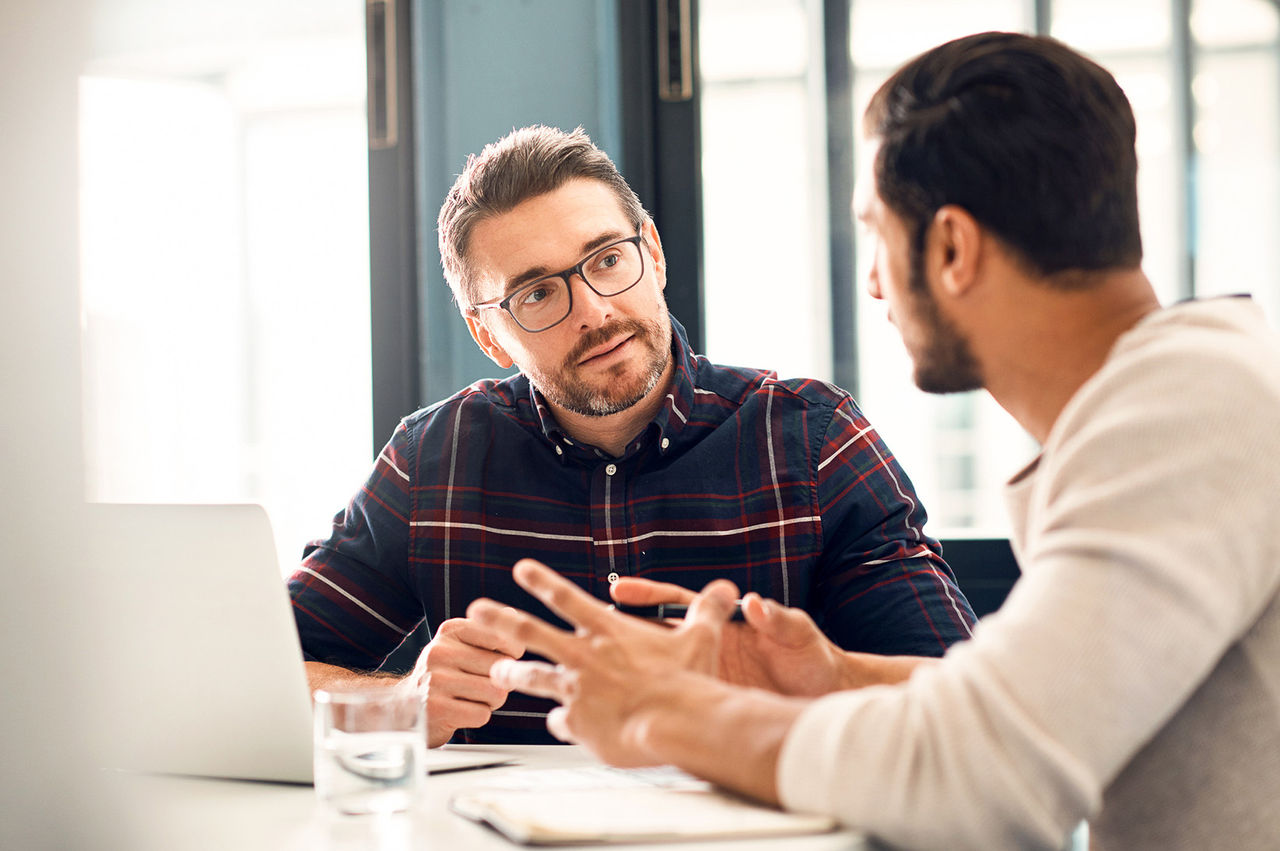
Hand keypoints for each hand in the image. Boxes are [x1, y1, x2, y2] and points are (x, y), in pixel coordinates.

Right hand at [396, 617, 524, 746]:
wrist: (407, 706)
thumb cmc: (446, 674)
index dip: (512, 654)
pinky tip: (461, 712)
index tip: (501, 659)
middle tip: (480, 684)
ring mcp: (435, 680)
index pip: (502, 637)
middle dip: (500, 681)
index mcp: (451, 631)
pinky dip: (478, 717)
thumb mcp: (461, 645)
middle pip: (501, 668)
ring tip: (471, 698)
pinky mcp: (436, 709)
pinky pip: (482, 715)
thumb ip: (489, 631)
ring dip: (491, 701)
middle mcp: (440, 651)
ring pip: (496, 692)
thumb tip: (512, 613)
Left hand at [466, 559, 738, 765]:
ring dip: (512, 675)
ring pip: (533, 678)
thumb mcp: (701, 637)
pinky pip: (561, 723)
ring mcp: (577, 690)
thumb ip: (707, 610)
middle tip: (476, 611)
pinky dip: (560, 724)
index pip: (567, 598)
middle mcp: (585, 656)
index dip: (542, 581)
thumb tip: (727, 589)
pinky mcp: (578, 723)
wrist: (677, 722)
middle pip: (530, 632)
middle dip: (499, 619)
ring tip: (496, 674)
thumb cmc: (688, 681)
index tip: (521, 569)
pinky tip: (559, 728)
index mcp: (608, 632)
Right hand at [610, 577, 847, 695]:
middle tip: (586, 629)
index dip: (647, 596)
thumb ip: (779, 618)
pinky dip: (649, 709)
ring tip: (588, 675)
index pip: (677, 603)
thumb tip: (756, 604)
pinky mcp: (710, 703)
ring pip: (656, 672)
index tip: (619, 590)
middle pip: (654, 636)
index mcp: (724, 624)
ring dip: (626, 672)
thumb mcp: (798, 634)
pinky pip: (673, 705)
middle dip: (619, 633)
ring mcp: (706, 676)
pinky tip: (622, 715)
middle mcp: (708, 648)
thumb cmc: (814, 659)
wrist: (826, 696)